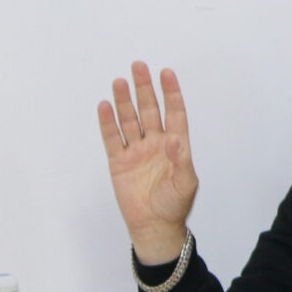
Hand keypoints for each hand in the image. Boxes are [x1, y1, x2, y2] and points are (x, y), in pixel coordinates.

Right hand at [97, 62, 199, 263]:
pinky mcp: (119, 161)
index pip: (174, 113)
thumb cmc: (175, 205)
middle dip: (145, 89)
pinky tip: (105, 105)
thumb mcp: (186, 183)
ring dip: (125, 101)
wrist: (154, 225)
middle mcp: (155, 144)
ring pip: (129, 120)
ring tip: (120, 81)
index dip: (171, 93)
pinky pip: (112, 138)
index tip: (166, 73)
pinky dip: (108, 123)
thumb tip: (174, 140)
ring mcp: (136, 151)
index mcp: (175, 146)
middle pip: (149, 110)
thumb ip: (181, 160)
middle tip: (139, 66)